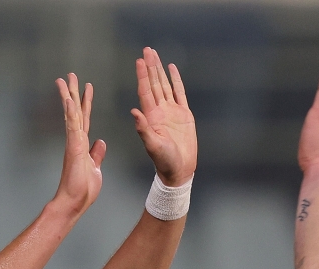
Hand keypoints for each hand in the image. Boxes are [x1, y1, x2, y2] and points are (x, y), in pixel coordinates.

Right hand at [54, 73, 106, 213]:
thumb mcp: (95, 168)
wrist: (76, 201)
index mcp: (82, 143)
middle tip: (70, 75)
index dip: (86, 102)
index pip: (85, 118)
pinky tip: (68, 100)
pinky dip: (70, 113)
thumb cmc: (83, 189)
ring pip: (71, 114)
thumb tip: (100, 142)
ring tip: (65, 79)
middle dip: (73, 92)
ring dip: (68, 96)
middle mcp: (76, 139)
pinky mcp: (73, 147)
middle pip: (75, 111)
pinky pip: (72, 127)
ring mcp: (73, 142)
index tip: (86, 87)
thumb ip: (96, 154)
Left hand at [131, 48, 196, 186]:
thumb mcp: (152, 146)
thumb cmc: (164, 161)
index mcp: (151, 116)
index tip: (139, 61)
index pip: (145, 91)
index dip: (142, 75)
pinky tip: (172, 69)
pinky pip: (180, 93)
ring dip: (160, 70)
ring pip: (165, 85)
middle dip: (150, 67)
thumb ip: (143, 129)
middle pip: (154, 84)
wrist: (179, 170)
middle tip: (147, 50)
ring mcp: (172, 111)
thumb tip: (134, 112)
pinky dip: (176, 80)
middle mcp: (160, 111)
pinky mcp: (184, 115)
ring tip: (155, 54)